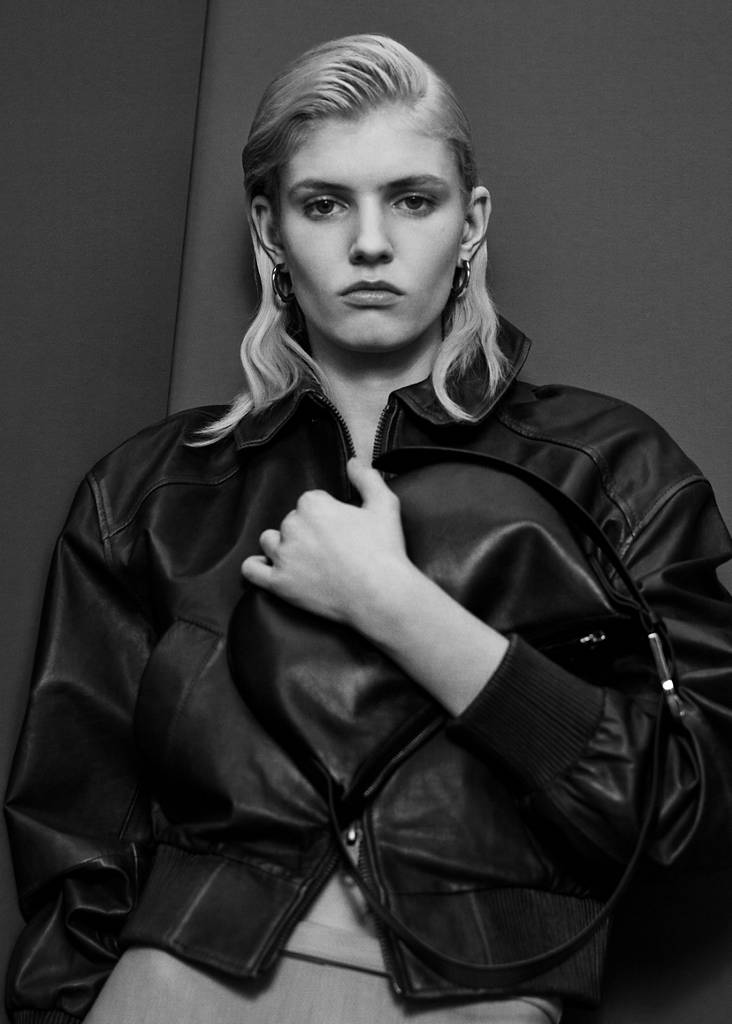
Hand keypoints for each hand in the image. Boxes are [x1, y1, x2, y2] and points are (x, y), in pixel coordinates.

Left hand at [241, 458, 410, 627]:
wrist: (381, 595)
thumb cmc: (385, 550)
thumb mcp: (384, 504)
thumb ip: (367, 477)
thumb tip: (352, 461)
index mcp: (313, 504)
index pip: (309, 501)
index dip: (326, 514)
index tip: (340, 529)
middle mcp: (292, 526)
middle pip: (291, 522)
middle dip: (307, 531)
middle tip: (331, 548)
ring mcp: (283, 556)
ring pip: (270, 541)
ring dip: (283, 545)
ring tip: (306, 558)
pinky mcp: (279, 583)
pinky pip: (251, 570)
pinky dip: (255, 567)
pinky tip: (267, 568)